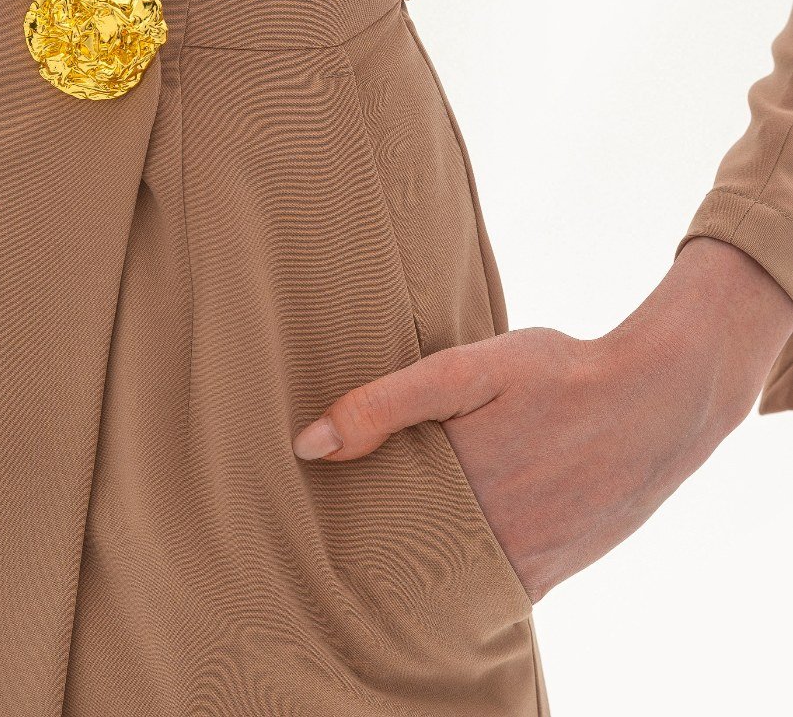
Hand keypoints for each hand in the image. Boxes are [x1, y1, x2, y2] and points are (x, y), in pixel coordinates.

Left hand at [291, 238, 792, 601]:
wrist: (659, 400)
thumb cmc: (560, 373)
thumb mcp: (470, 368)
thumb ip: (389, 402)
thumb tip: (309, 444)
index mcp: (457, 485)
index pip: (370, 524)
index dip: (335, 522)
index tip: (302, 516)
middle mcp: (487, 536)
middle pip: (403, 560)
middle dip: (368, 549)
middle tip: (330, 534)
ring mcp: (523, 562)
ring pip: (444, 584)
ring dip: (413, 569)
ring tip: (380, 547)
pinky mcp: (551, 572)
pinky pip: (491, 594)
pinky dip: (460, 583)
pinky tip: (440, 560)